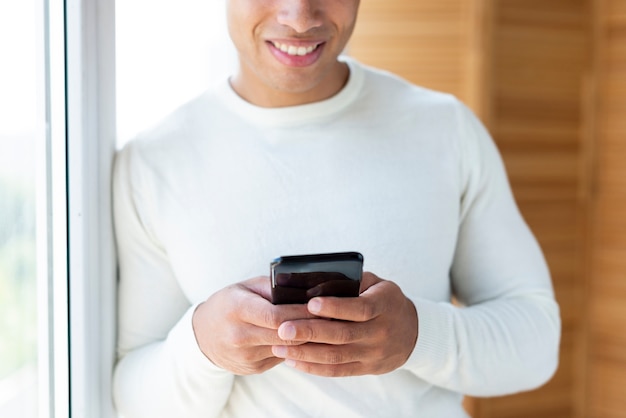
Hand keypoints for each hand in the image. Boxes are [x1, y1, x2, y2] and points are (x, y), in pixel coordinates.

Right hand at [192, 276, 314, 374]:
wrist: (203, 335)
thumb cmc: (229, 304)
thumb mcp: (246, 287)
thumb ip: (273, 287)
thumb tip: (306, 290)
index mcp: (237, 310)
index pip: (276, 316)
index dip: (301, 312)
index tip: (322, 307)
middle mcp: (239, 336)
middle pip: (286, 335)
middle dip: (311, 327)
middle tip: (332, 317)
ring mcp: (246, 356)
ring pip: (288, 349)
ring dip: (307, 339)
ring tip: (324, 327)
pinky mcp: (253, 368)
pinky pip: (282, 357)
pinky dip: (295, 348)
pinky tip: (305, 338)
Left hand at [271, 272, 417, 376]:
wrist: (413, 332)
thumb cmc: (385, 300)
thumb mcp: (377, 284)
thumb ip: (353, 281)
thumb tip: (317, 280)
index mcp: (383, 306)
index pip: (359, 308)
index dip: (335, 307)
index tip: (310, 303)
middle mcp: (379, 332)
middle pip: (343, 334)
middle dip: (311, 332)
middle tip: (283, 329)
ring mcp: (373, 353)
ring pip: (336, 356)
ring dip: (305, 352)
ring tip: (280, 347)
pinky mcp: (366, 368)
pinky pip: (337, 371)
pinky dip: (314, 368)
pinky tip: (293, 361)